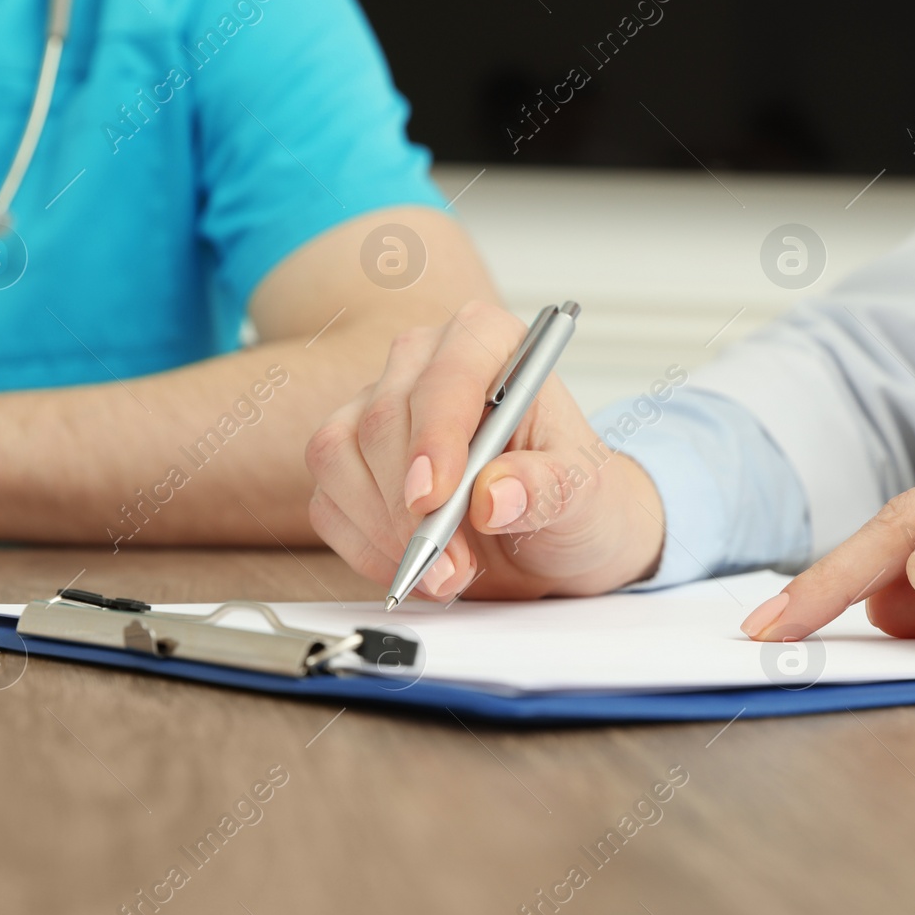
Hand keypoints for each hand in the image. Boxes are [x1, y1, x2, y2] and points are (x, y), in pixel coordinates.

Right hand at [306, 302, 664, 600]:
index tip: (435, 498)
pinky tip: (416, 568)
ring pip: (338, 457)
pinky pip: (328, 503)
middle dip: (411, 507)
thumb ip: (548, 488)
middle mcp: (423, 364)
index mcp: (488, 341)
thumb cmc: (576, 497)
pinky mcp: (349, 462)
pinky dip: (367, 549)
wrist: (555, 539)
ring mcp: (376, 409)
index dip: (435, 437)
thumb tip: (495, 496)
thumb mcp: (587, 496)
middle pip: (383, 419)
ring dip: (385, 531)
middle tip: (454, 564)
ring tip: (447, 574)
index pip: (446, 376)